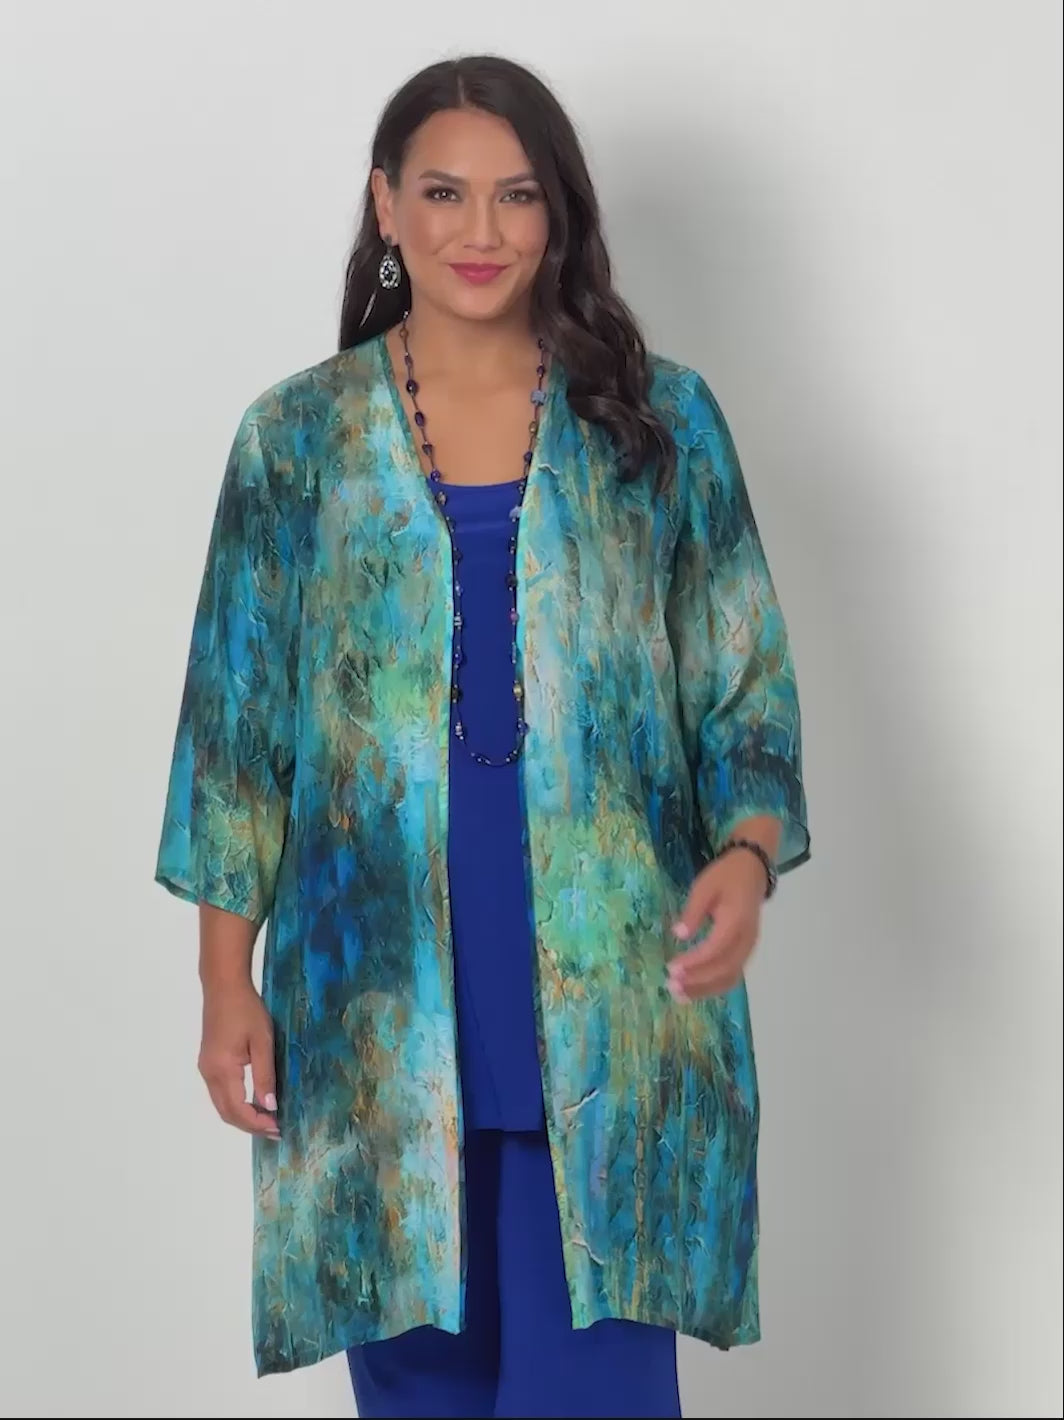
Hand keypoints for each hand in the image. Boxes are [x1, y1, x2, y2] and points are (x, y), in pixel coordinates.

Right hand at [198, 980, 280, 1137]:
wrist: (223, 986)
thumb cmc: (246, 1010)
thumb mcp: (262, 1041)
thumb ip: (265, 1075)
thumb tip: (270, 1107)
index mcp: (222, 1070)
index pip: (238, 1110)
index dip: (257, 1124)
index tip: (278, 1128)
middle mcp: (209, 1074)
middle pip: (226, 1113)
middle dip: (250, 1126)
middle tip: (275, 1129)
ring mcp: (205, 1069)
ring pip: (222, 1105)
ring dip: (242, 1116)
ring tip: (267, 1119)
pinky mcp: (208, 1063)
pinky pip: (220, 1094)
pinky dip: (235, 1104)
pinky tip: (253, 1102)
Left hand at [666, 849, 767, 1001]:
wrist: (752, 871)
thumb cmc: (725, 877)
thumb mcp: (704, 887)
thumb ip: (692, 912)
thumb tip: (679, 935)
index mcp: (737, 920)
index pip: (716, 948)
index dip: (695, 962)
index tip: (672, 968)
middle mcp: (747, 939)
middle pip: (725, 969)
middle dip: (698, 981)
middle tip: (671, 985)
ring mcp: (749, 947)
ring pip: (730, 977)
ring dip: (705, 989)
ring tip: (679, 995)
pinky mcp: (745, 951)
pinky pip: (732, 975)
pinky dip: (714, 986)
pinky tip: (694, 991)